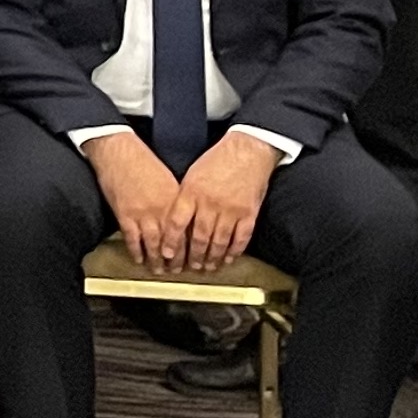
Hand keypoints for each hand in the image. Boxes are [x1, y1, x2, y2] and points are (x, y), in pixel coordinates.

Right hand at [87, 129, 187, 271]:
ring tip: (159, 270)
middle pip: (173, 242)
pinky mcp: (124, 214)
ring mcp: (142, 214)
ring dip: (157, 260)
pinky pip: (132, 239)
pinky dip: (137, 252)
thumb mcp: (167, 179)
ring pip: (153, 245)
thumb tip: (182, 219)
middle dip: (175, 260)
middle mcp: (162, 209)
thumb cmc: (141, 160)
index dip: (190, 248)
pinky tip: (139, 259)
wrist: (117, 150)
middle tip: (177, 271)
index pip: (187, 231)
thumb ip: (175, 200)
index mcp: (175, 199)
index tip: (191, 258)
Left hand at [173, 130, 278, 268]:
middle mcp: (210, 203)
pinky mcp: (249, 213)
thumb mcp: (192, 175)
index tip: (167, 255)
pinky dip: (234, 251)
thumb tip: (175, 221)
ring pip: (219, 241)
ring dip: (212, 257)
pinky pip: (241, 238)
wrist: (247, 150)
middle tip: (190, 267)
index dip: (171, 242)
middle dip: (194, 256)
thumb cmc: (217, 161)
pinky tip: (228, 258)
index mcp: (192, 192)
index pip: (177, 222)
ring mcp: (231, 210)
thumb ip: (185, 197)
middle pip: (199, 237)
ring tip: (208, 267)